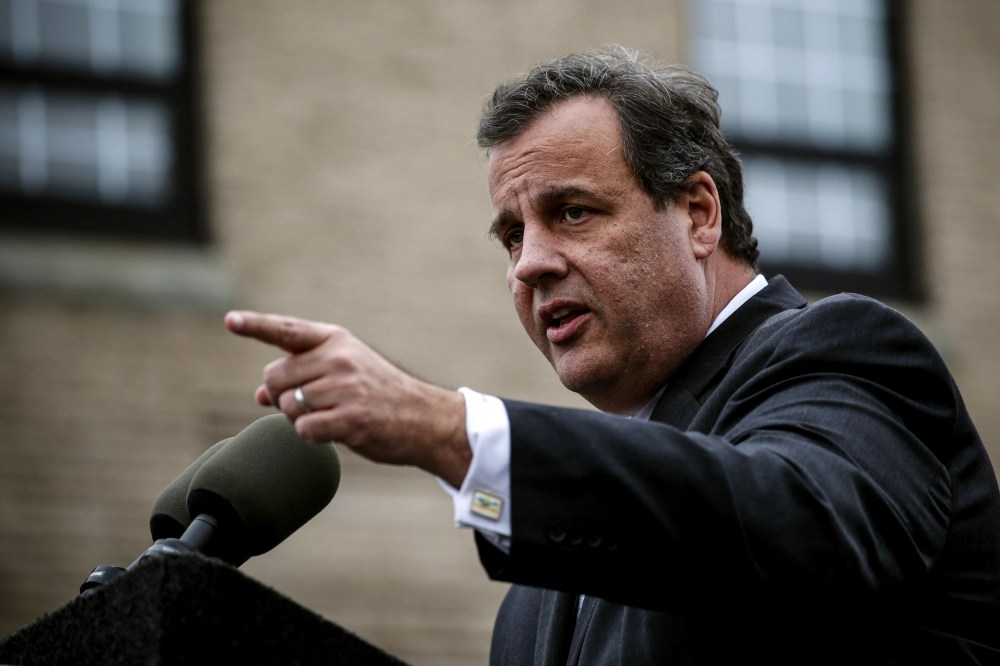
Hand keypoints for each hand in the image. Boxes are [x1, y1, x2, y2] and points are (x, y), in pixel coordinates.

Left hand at [225, 311, 470, 485]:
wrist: (423, 418)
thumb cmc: (378, 395)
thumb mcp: (343, 372)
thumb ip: (302, 375)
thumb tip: (261, 394)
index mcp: (336, 340)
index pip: (287, 331)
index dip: (255, 325)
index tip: (230, 320)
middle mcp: (339, 358)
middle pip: (276, 376)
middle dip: (284, 394)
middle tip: (314, 402)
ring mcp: (345, 388)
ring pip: (287, 405)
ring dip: (298, 417)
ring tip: (330, 415)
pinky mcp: (349, 418)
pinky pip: (303, 428)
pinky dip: (310, 434)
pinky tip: (334, 431)